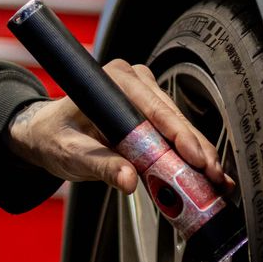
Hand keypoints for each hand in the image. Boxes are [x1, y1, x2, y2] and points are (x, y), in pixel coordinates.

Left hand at [6, 59, 233, 194]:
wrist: (47, 134)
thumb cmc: (54, 137)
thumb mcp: (72, 154)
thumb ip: (101, 166)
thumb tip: (129, 181)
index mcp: (111, 80)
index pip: (152, 107)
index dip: (177, 134)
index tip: (194, 158)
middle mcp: (133, 80)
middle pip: (172, 117)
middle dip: (196, 149)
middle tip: (213, 175)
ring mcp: (145, 94)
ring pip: (180, 125)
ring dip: (199, 153)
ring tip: (216, 179)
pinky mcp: (152, 111)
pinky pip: (175, 132)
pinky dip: (190, 153)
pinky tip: (208, 172)